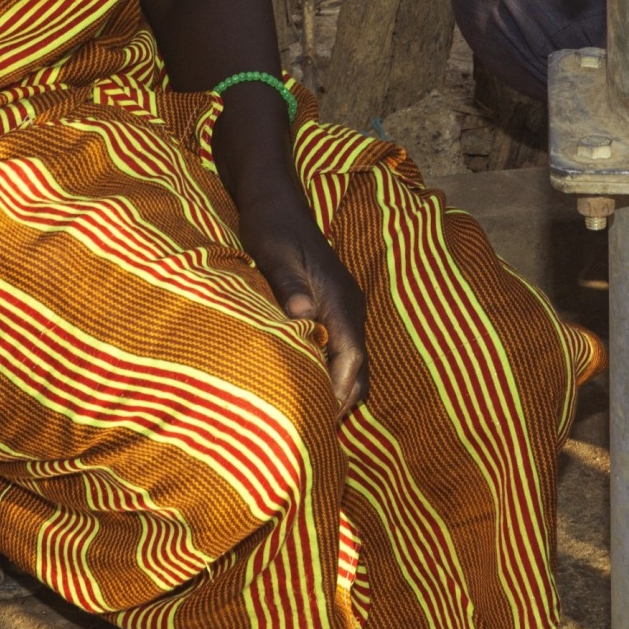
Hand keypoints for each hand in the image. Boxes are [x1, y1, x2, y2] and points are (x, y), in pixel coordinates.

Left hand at [222, 145, 368, 419]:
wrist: (274, 196)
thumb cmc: (270, 227)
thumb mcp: (273, 255)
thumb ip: (288, 286)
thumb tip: (300, 314)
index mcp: (340, 300)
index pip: (351, 360)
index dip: (339, 394)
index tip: (320, 422)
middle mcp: (350, 306)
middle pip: (358, 367)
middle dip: (342, 400)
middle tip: (314, 432)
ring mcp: (344, 305)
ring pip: (352, 359)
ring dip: (338, 387)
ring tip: (312, 416)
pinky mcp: (333, 303)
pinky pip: (342, 347)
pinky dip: (332, 370)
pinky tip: (308, 382)